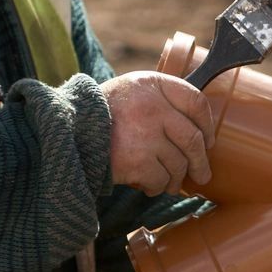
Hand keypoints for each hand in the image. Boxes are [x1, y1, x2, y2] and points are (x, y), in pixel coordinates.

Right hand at [102, 71, 214, 195]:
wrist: (63, 132)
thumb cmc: (102, 115)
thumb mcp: (131, 92)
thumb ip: (161, 102)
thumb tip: (200, 134)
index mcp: (152, 84)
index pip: (196, 102)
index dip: (207, 125)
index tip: (209, 140)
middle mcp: (152, 106)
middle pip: (193, 139)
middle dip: (200, 162)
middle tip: (202, 175)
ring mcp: (145, 134)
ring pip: (178, 164)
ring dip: (175, 179)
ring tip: (168, 183)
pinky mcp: (136, 161)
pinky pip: (160, 180)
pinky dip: (156, 187)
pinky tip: (147, 185)